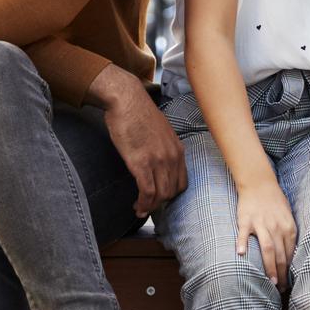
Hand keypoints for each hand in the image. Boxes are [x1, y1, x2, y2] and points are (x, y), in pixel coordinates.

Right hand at [90, 64, 187, 215]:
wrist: (127, 100)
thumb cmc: (139, 114)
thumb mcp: (161, 132)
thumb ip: (164, 148)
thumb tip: (159, 161)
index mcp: (178, 150)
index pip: (182, 182)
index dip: (171, 195)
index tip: (160, 199)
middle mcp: (172, 157)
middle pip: (172, 192)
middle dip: (160, 204)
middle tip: (147, 207)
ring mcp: (157, 160)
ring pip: (160, 194)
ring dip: (150, 206)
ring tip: (140, 209)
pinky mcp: (140, 162)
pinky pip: (147, 191)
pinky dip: (143, 203)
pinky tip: (137, 206)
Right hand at [234, 174, 296, 285]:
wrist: (259, 183)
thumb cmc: (275, 202)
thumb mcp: (288, 217)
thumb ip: (289, 234)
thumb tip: (292, 255)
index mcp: (288, 228)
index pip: (291, 254)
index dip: (290, 270)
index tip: (288, 283)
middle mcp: (277, 227)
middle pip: (281, 255)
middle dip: (282, 274)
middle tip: (280, 289)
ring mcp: (261, 224)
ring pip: (268, 249)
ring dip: (270, 267)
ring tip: (270, 282)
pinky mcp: (246, 220)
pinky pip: (244, 234)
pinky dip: (243, 244)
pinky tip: (242, 255)